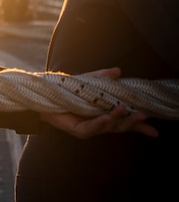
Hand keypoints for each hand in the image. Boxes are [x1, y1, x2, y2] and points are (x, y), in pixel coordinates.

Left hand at [41, 67, 159, 138]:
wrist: (46, 96)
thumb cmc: (67, 90)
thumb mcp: (89, 81)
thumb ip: (103, 77)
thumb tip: (118, 71)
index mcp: (103, 114)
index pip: (125, 122)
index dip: (139, 126)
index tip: (155, 131)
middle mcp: (98, 123)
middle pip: (120, 126)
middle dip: (133, 122)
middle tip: (145, 116)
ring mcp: (88, 128)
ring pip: (108, 127)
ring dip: (118, 119)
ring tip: (125, 110)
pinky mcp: (77, 130)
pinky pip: (91, 127)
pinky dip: (100, 122)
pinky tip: (107, 117)